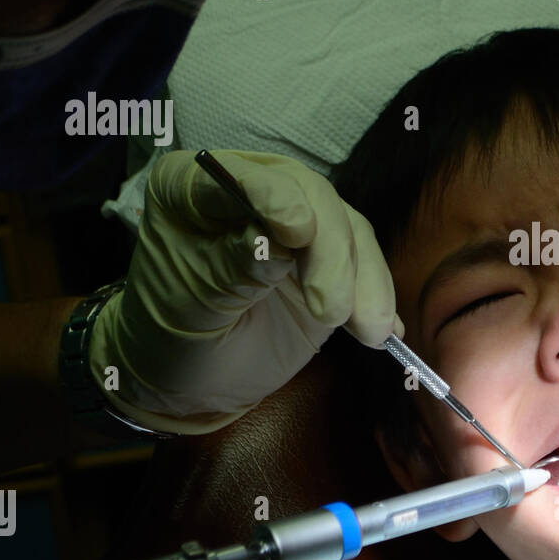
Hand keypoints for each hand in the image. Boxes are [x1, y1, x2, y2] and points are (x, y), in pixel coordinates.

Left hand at [91, 150, 401, 433]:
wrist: (193, 381)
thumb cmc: (173, 341)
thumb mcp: (190, 311)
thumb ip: (231, 270)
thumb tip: (277, 241)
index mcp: (193, 189)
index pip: (238, 178)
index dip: (272, 197)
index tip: (298, 231)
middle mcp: (250, 189)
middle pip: (311, 196)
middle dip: (331, 252)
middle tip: (333, 310)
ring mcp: (294, 219)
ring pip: (347, 226)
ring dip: (364, 278)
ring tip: (370, 331)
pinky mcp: (328, 253)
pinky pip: (363, 260)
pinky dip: (376, 294)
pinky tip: (385, 328)